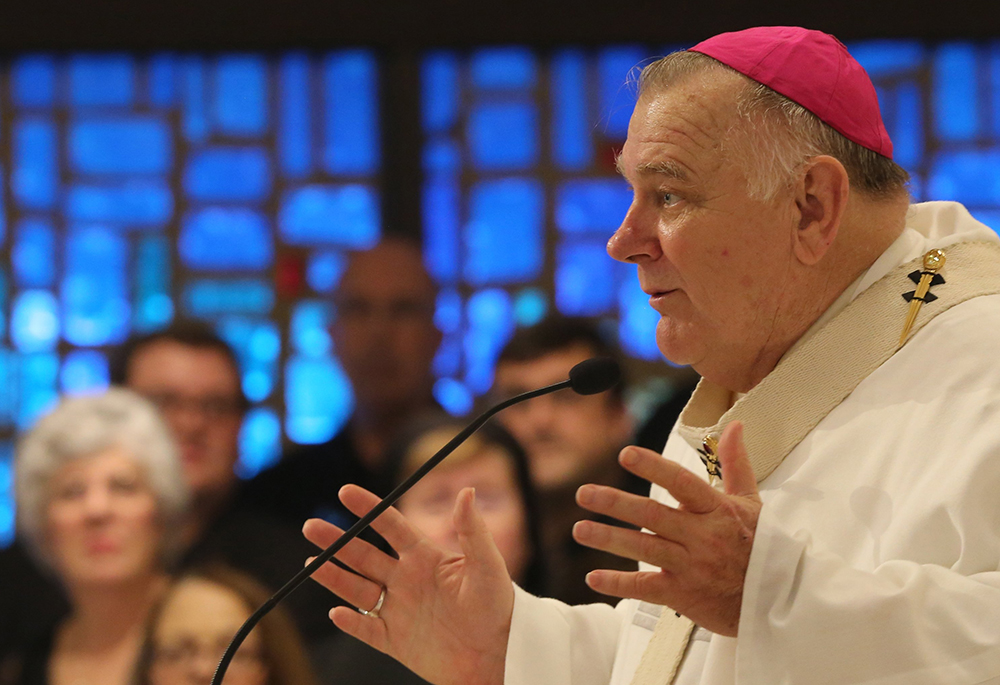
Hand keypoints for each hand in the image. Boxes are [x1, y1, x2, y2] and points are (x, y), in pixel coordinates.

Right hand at [303, 485, 512, 684]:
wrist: (499, 655)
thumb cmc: (498, 606)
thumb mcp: (487, 565)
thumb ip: (472, 530)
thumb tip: (467, 490)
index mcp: (425, 557)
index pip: (390, 526)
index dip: (369, 509)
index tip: (346, 492)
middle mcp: (407, 580)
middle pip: (364, 556)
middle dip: (337, 541)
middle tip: (311, 526)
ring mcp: (399, 610)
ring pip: (358, 590)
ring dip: (334, 577)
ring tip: (310, 564)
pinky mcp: (396, 641)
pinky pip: (367, 630)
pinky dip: (351, 624)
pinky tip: (337, 612)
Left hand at [572, 421, 760, 635]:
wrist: (777, 600)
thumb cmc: (761, 547)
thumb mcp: (751, 502)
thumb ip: (736, 463)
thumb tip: (734, 425)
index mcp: (716, 510)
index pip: (681, 482)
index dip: (653, 467)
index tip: (625, 454)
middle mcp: (701, 536)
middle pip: (653, 515)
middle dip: (616, 503)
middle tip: (584, 493)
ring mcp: (691, 566)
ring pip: (645, 549)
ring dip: (609, 539)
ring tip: (580, 530)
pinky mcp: (683, 594)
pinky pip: (646, 588)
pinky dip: (619, 584)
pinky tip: (593, 577)